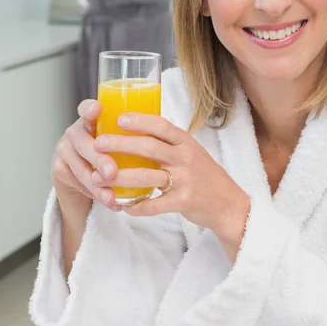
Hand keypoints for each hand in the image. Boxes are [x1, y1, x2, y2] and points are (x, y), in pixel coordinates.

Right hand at [52, 99, 122, 211]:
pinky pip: (78, 184)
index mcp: (90, 119)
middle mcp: (75, 131)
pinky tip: (111, 202)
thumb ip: (132, 138)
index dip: (89, 108)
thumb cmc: (109, 151)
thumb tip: (162, 146)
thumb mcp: (119, 140)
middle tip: (112, 172)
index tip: (97, 109)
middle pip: (83, 142)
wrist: (81, 172)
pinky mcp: (59, 169)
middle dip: (98, 158)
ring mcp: (64, 149)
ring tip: (112, 196)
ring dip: (97, 184)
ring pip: (80, 168)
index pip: (86, 108)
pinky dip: (96, 195)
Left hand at [93, 113, 249, 238]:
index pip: (161, 125)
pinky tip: (124, 206)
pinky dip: (137, 206)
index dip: (139, 121)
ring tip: (100, 177)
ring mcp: (185, 179)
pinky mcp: (184, 201)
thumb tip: (135, 131)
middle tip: (98, 143)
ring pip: (148, 176)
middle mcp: (186, 157)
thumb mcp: (190, 151)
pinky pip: (156, 205)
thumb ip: (167, 143)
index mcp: (185, 141)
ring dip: (121, 177)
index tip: (118, 118)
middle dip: (121, 144)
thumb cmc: (203, 175)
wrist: (228, 203)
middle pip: (149, 147)